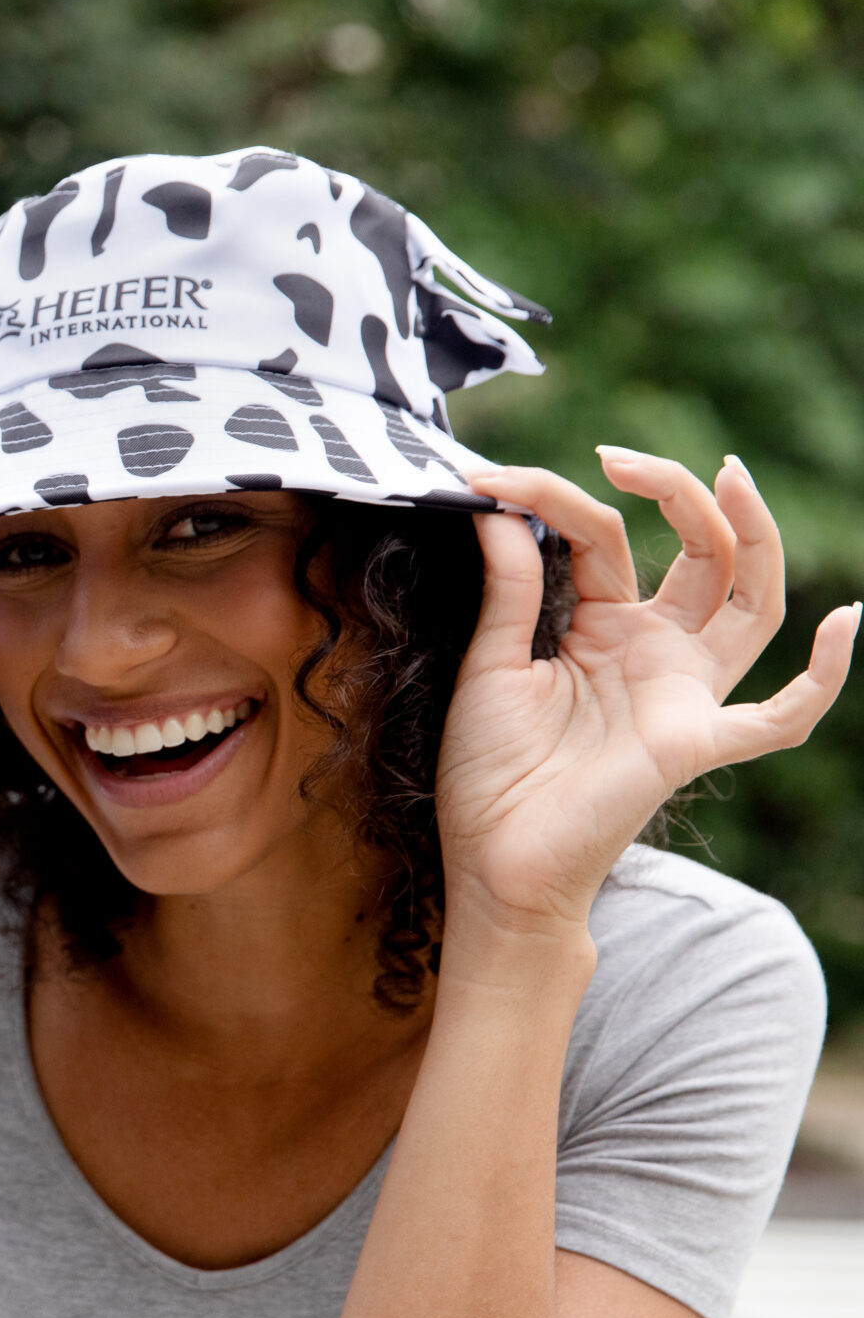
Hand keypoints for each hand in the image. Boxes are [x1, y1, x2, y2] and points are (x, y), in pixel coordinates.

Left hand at [437, 449, 857, 932]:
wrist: (491, 861)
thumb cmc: (489, 772)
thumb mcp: (489, 666)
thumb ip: (509, 592)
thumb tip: (499, 509)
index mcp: (602, 628)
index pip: (602, 538)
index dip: (553, 498)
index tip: (493, 475)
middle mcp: (654, 650)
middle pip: (699, 550)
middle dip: (674, 491)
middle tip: (620, 456)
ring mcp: (682, 692)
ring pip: (748, 600)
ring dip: (749, 534)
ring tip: (726, 474)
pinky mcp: (694, 743)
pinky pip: (782, 717)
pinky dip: (823, 677)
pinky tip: (846, 622)